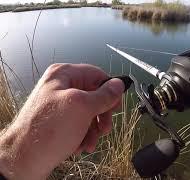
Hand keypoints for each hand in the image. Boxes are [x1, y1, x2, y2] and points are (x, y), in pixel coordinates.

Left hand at [0, 64, 123, 179]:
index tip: (116, 105)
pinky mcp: (58, 122)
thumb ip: (104, 95)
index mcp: (63, 75)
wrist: (24, 160)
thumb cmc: (48, 130)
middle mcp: (60, 87)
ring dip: (94, 129)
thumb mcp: (83, 107)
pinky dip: (84, 135)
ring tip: (90, 142)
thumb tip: (119, 85)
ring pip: (88, 112)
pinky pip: (79, 124)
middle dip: (102, 115)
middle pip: (94, 95)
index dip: (109, 89)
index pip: (96, 74)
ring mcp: (59, 105)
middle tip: (105, 128)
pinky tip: (81, 145)